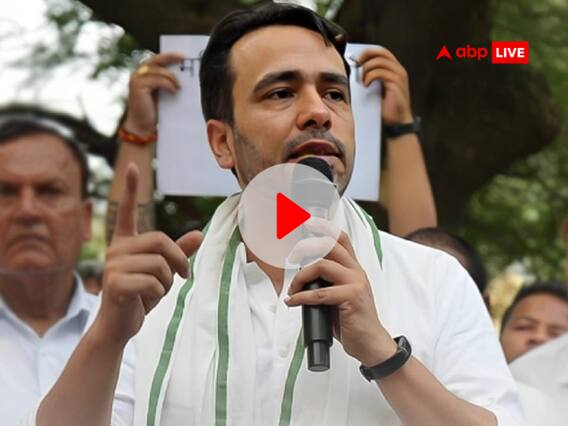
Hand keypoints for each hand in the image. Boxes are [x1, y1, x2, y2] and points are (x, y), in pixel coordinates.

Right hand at [94, 164, 202, 344]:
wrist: (119, 325)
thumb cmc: (141, 295)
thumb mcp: (162, 271)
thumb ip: (179, 252)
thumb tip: (200, 232)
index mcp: (126, 242)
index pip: (127, 211)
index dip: (132, 189)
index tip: (133, 166)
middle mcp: (117, 249)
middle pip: (161, 241)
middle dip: (178, 261)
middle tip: (182, 276)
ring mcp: (113, 265)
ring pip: (160, 264)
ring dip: (168, 282)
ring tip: (156, 292)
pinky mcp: (115, 282)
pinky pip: (153, 281)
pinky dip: (158, 294)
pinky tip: (146, 301)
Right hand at [123, 52, 183, 134]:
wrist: (142, 126)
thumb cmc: (154, 111)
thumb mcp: (162, 93)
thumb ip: (166, 82)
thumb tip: (183, 75)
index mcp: (144, 73)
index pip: (157, 59)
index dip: (169, 56)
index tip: (184, 56)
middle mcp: (138, 74)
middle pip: (156, 60)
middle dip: (170, 57)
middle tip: (184, 59)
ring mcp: (136, 79)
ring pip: (157, 70)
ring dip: (171, 77)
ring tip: (179, 86)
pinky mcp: (138, 87)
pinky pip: (157, 80)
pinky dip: (168, 84)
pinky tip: (174, 91)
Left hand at [285, 221, 395, 366]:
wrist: (371, 343)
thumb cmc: (354, 321)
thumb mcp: (342, 295)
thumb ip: (328, 282)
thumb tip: (303, 278)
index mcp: (353, 268)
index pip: (341, 239)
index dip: (324, 227)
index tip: (308, 221)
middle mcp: (355, 271)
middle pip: (329, 246)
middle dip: (305, 247)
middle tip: (291, 257)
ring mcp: (355, 283)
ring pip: (322, 266)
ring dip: (300, 277)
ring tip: (293, 290)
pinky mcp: (351, 298)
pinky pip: (319, 293)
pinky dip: (301, 297)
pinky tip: (294, 301)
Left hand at [357, 47, 412, 124]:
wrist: (396, 122)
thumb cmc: (386, 107)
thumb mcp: (376, 88)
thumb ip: (370, 76)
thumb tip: (356, 67)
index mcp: (394, 69)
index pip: (381, 51)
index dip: (367, 51)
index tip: (354, 58)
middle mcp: (399, 69)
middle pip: (381, 52)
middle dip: (365, 55)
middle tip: (354, 63)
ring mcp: (399, 76)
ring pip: (379, 61)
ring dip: (366, 69)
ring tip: (361, 81)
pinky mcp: (396, 83)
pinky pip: (380, 72)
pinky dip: (369, 77)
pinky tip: (366, 85)